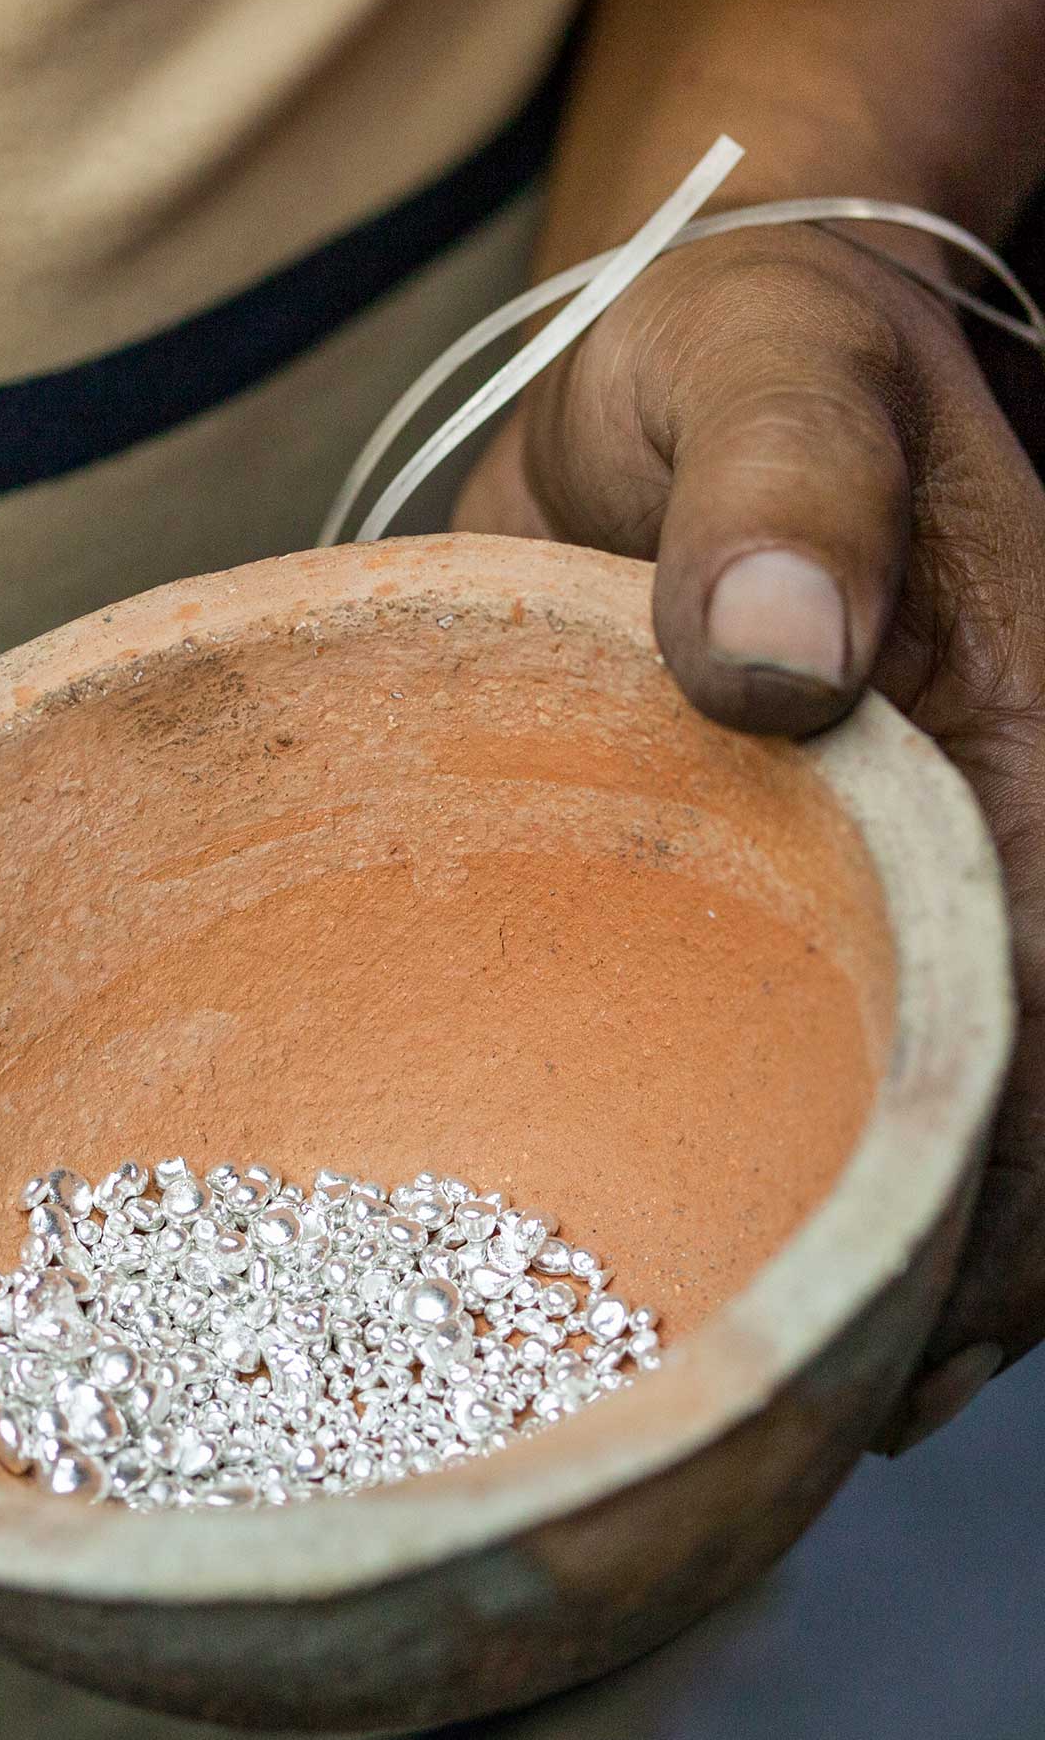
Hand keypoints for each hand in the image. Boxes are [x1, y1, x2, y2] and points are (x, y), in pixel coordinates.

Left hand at [456, 222, 1044, 1450]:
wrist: (724, 331)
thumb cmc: (724, 352)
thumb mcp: (747, 367)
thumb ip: (775, 491)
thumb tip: (778, 669)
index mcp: (1024, 704)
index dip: (1003, 1167)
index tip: (900, 1323)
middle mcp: (1023, 794)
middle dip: (981, 1257)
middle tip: (828, 1409)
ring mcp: (963, 832)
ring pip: (1014, 1080)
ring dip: (948, 1243)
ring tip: (821, 1388)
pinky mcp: (882, 849)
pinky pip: (936, 1027)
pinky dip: (899, 1156)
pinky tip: (815, 1259)